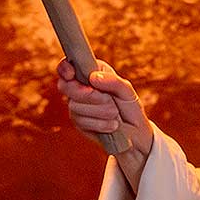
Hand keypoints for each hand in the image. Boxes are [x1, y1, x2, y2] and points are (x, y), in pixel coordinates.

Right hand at [56, 58, 153, 183]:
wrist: (134, 133)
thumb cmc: (130, 107)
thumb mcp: (127, 91)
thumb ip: (113, 82)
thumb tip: (93, 78)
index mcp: (91, 73)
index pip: (67, 66)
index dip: (65, 69)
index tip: (72, 75)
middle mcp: (80, 88)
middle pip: (67, 87)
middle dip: (89, 95)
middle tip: (109, 100)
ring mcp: (76, 105)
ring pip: (75, 106)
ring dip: (101, 111)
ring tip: (115, 113)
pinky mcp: (78, 122)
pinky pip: (82, 121)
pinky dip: (100, 123)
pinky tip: (112, 125)